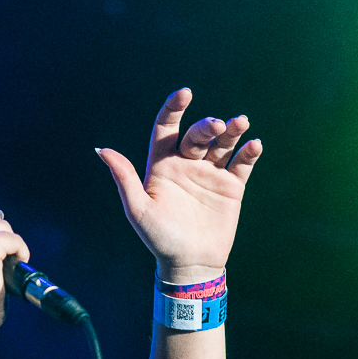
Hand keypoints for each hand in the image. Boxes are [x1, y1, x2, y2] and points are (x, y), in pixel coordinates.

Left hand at [95, 89, 261, 283]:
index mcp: (162, 165)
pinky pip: (242, 164)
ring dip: (232, 131)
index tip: (184, 93)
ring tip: (241, 122)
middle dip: (206, 126)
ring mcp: (210, 174)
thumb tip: (102, 150)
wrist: (190, 265)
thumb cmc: (159, 239)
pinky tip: (255, 144)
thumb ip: (124, 178)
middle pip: (197, 134)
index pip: (167, 127)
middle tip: (215, 125)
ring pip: (222, 144)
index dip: (173, 108)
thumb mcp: (138, 210)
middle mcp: (187, 164)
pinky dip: (249, 153)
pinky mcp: (232, 187)